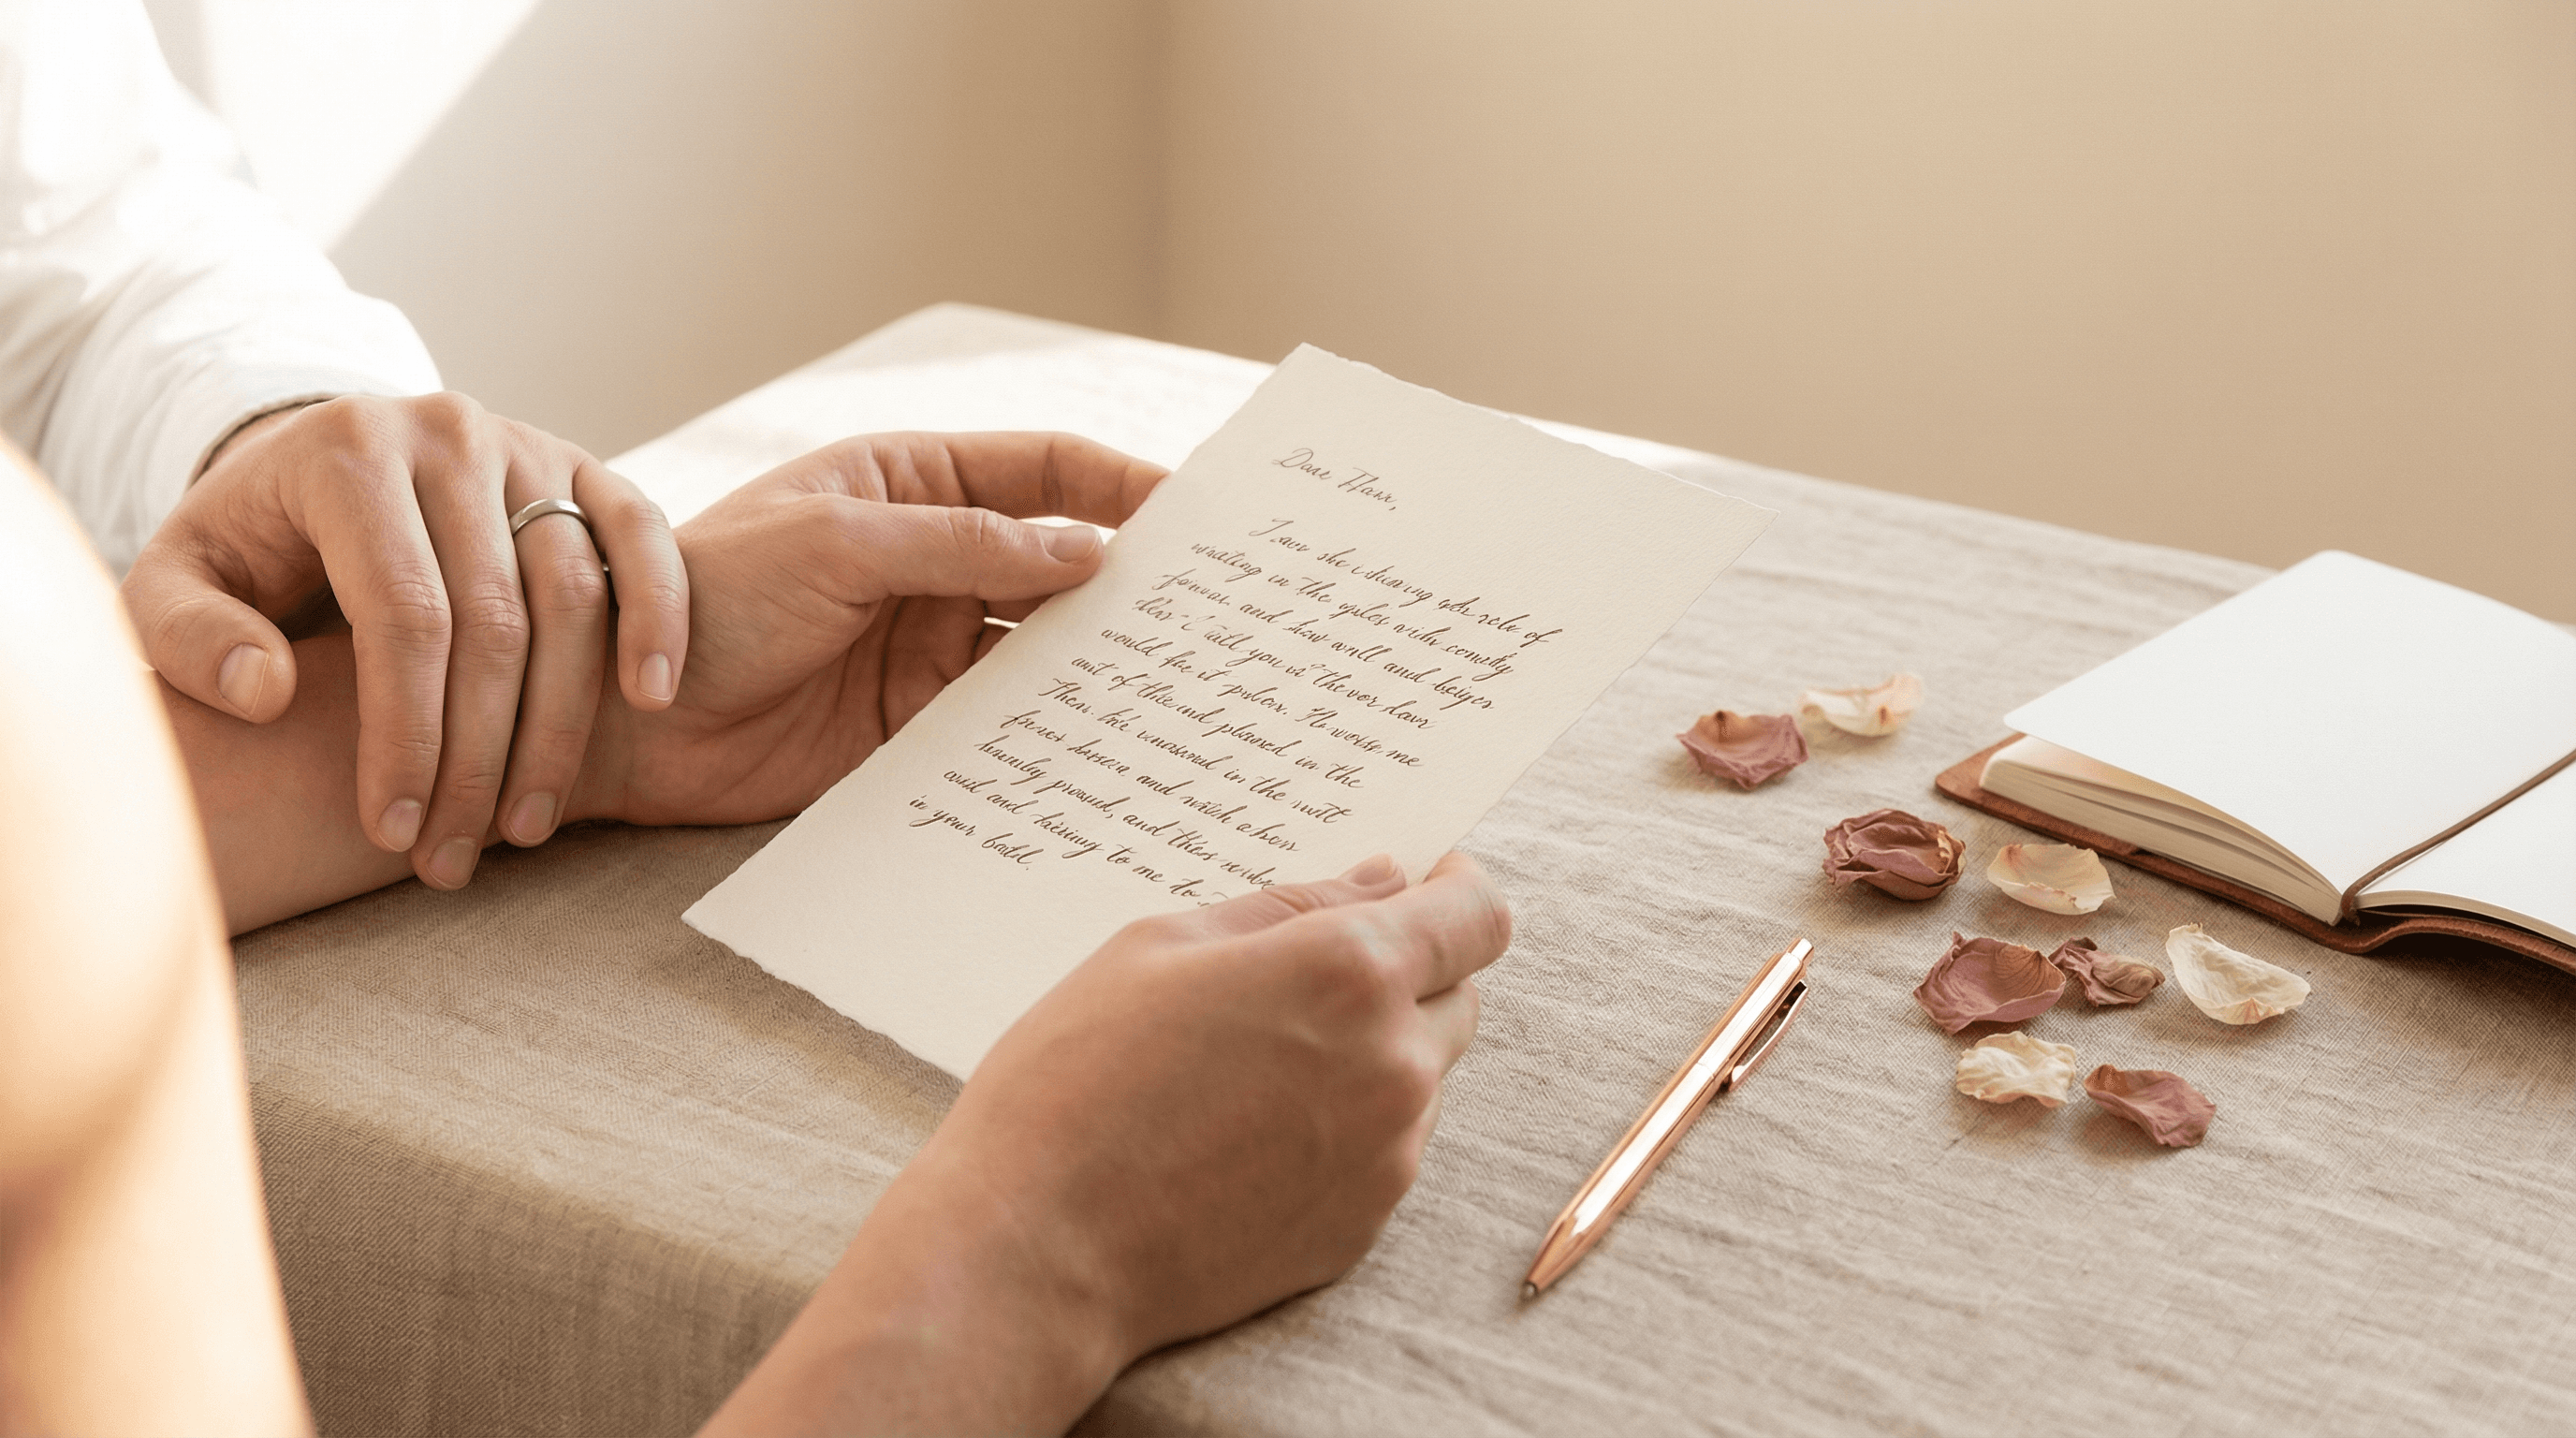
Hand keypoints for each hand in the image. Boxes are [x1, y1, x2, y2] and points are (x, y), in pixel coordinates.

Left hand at [121, 393, 689, 890]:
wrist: (321, 469)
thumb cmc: (251, 546)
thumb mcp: (174, 581)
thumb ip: (188, 637)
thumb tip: (264, 690)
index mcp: (347, 453)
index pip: (402, 613)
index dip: (405, 733)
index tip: (393, 830)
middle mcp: (447, 432)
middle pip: (495, 619)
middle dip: (479, 756)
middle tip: (454, 857)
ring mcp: (528, 446)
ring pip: (576, 596)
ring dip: (563, 726)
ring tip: (527, 825)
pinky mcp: (585, 467)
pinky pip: (643, 540)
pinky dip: (658, 618)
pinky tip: (654, 698)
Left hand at [573, 432, 1165, 827]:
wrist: (624, 711)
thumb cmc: (710, 597)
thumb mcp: (837, 545)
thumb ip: (963, 545)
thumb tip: (1086, 551)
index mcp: (911, 483)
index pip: (1042, 470)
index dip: (1121, 483)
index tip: (1194, 509)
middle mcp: (932, 559)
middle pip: (1058, 560)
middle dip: (1129, 579)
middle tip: (1208, 607)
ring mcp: (928, 643)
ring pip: (1042, 645)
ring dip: (1099, 659)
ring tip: (1173, 678)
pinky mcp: (917, 724)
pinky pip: (1005, 720)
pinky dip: (1053, 728)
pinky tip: (1102, 739)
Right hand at [705, 853, 1511, 1434]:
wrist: (1036, 1249)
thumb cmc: (1074, 1078)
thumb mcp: (1159, 945)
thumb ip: (1291, 905)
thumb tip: (1384, 879)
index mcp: (1349, 970)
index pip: (1476, 918)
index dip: (1459, 893)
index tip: (1428, 885)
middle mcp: (1393, 1062)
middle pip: (1458, 997)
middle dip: (1408, 974)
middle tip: (1305, 981)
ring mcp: (1388, 1154)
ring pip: (1420, 1077)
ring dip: (1371, 1054)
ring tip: (1253, 1070)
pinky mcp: (1364, 1224)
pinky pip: (1386, 1150)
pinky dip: (1344, 1127)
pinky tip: (1249, 1135)